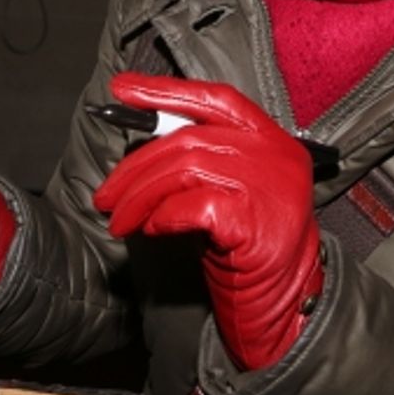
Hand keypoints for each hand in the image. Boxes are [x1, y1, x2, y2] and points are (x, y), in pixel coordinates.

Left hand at [92, 72, 323, 369]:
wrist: (286, 304)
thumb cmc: (252, 248)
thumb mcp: (232, 192)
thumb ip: (204, 161)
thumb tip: (143, 148)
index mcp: (270, 138)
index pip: (215, 99)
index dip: (165, 91)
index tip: (123, 89)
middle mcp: (274, 153)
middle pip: (189, 139)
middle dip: (136, 166)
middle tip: (107, 195)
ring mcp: (268, 184)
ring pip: (185, 169)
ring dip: (141, 196)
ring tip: (122, 220)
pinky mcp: (255, 220)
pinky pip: (192, 205)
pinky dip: (163, 216)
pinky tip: (154, 230)